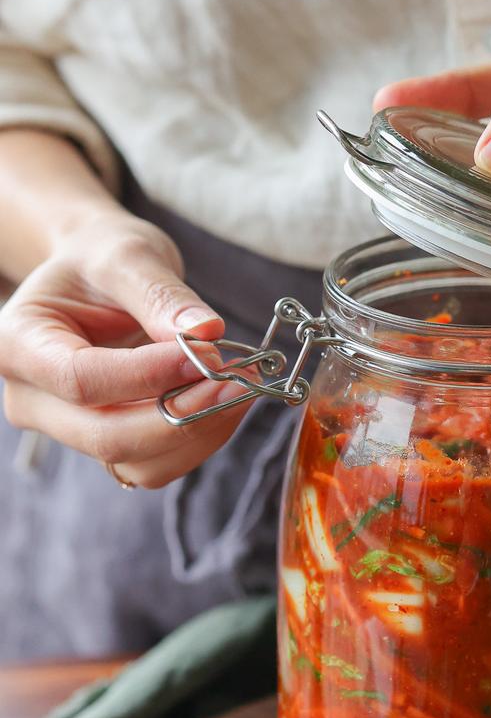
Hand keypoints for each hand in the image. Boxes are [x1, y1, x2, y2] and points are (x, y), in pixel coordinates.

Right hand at [0, 209, 251, 488]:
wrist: (97, 275)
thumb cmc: (101, 258)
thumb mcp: (127, 254)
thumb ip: (162, 295)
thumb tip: (207, 334)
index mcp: (18, 344)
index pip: (81, 380)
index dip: (149, 376)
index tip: (208, 354)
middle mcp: (33, 399)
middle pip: (107, 436)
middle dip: (183, 415)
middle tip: (240, 379)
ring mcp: (69, 430)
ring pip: (138, 463)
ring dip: (200, 432)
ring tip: (240, 384)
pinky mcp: (109, 442)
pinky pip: (157, 463)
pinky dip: (200, 438)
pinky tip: (225, 399)